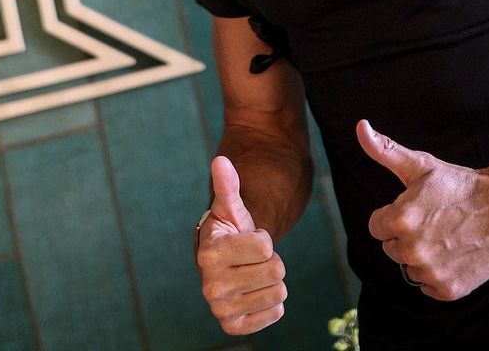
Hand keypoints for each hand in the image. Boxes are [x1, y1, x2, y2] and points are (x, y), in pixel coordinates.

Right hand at [195, 156, 287, 335]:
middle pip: (275, 270)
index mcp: (210, 254)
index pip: (265, 246)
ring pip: (279, 291)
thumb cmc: (231, 230)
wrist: (224, 262)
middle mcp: (211, 287)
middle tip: (252, 258)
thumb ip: (227, 185)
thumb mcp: (230, 207)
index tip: (247, 238)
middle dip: (270, 260)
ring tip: (252, 272)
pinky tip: (255, 292)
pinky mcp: (234, 326)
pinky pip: (275, 313)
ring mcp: (221, 309)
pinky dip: (272, 302)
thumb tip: (221, 161)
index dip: (263, 238)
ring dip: (271, 280)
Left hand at [357, 119, 488, 300]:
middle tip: (432, 220)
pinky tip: (453, 254)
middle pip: (391, 248)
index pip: (376, 226)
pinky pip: (428, 287)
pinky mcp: (449, 290)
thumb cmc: (460, 184)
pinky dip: (438, 274)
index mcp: (400, 220)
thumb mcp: (421, 164)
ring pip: (410, 268)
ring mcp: (431, 273)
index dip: (393, 215)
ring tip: (445, 236)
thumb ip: (384, 150)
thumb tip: (360, 127)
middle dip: (406, 235)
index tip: (414, 208)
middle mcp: (413, 250)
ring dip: (422, 256)